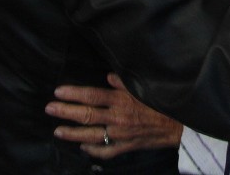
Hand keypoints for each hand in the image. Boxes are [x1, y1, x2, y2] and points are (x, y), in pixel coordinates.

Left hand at [46, 73, 182, 159]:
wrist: (179, 126)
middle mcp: (117, 118)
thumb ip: (124, 83)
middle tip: (50, 109)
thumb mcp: (144, 88)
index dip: (73, 94)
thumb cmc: (161, 103)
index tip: (58, 92)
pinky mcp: (126, 147)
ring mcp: (120, 135)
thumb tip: (108, 77)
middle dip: (66, 112)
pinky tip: (83, 147)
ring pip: (91, 136)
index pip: (91, 96)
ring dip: (73, 133)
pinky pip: (106, 151)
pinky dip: (93, 150)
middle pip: (86, 115)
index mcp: (121, 100)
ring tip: (58, 131)